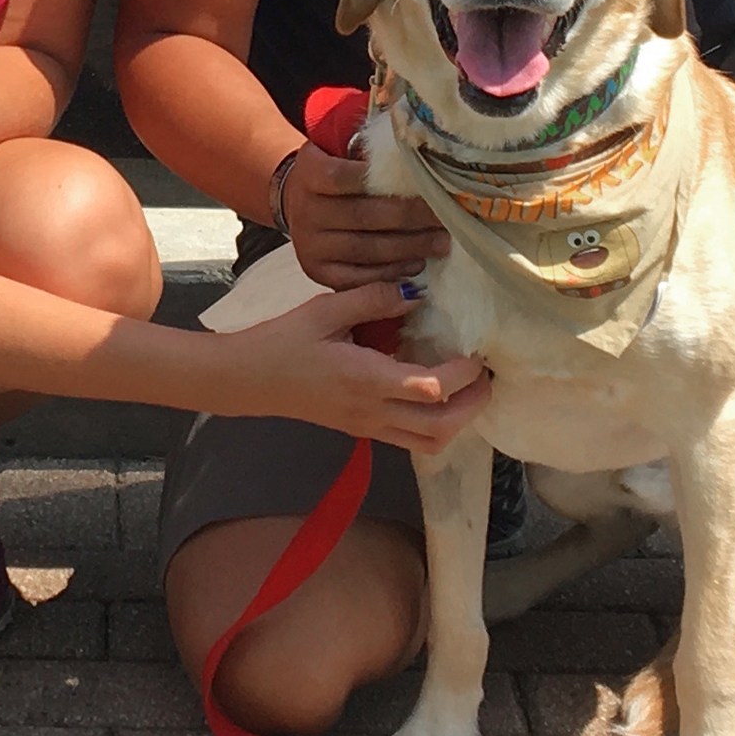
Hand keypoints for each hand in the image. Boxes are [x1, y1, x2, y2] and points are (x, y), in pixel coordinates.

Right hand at [232, 280, 492, 454]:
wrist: (249, 380)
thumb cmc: (283, 341)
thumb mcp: (324, 310)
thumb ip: (372, 299)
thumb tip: (415, 292)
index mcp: (366, 380)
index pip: (432, 388)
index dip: (463, 373)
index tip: (475, 349)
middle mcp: (373, 411)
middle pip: (442, 428)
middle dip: (473, 405)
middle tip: (485, 376)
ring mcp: (368, 427)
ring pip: (430, 443)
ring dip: (458, 421)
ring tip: (466, 390)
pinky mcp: (362, 430)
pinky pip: (411, 439)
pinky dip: (435, 424)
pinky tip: (434, 394)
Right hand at [280, 144, 447, 289]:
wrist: (294, 200)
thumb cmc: (333, 168)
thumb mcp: (338, 147)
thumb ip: (366, 142)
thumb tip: (410, 125)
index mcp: (309, 173)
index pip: (343, 176)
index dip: (382, 181)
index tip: (423, 182)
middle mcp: (305, 210)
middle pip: (363, 216)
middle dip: (410, 218)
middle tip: (446, 218)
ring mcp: (308, 244)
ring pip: (365, 250)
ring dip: (408, 248)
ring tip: (441, 244)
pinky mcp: (315, 271)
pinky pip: (357, 277)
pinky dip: (390, 273)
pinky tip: (416, 265)